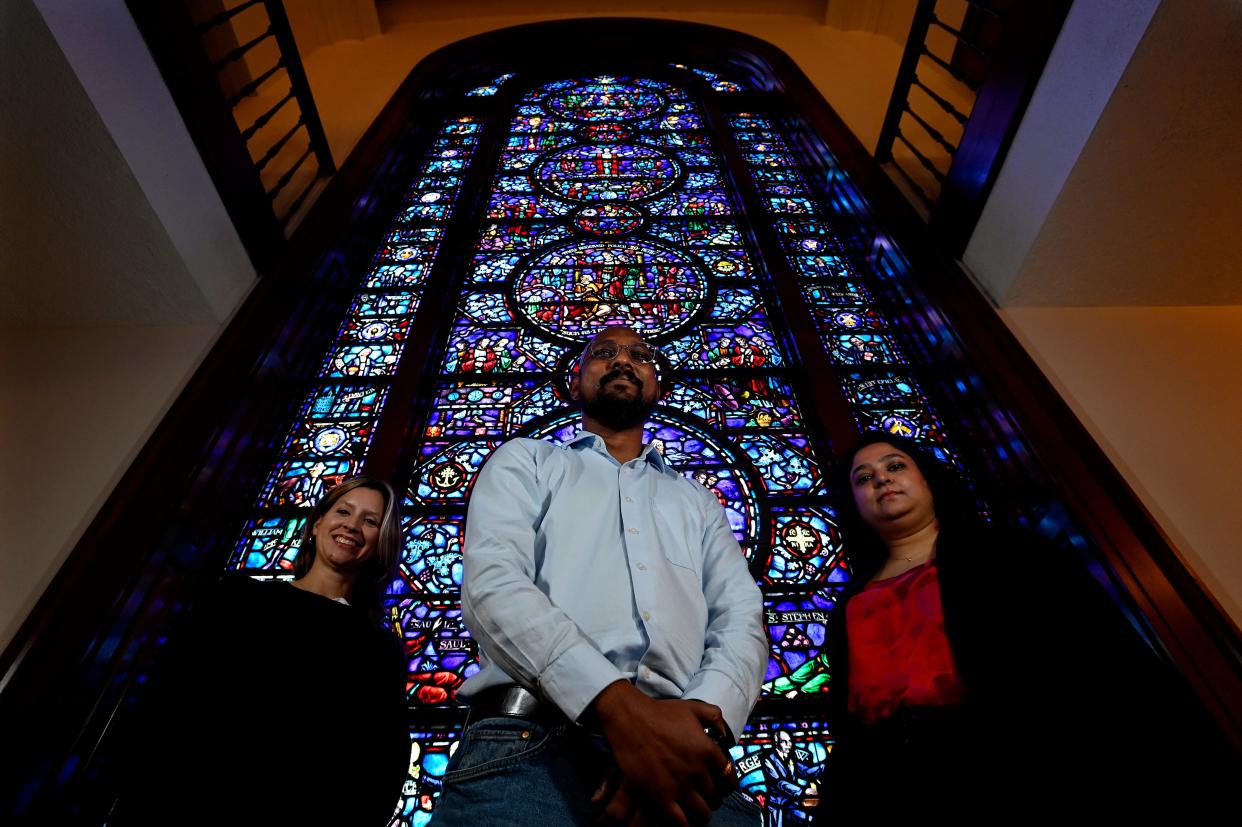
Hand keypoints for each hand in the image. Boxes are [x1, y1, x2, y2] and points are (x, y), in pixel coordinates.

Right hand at [589, 681, 734, 826]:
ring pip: (701, 812)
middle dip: (712, 799)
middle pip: (715, 796)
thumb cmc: (660, 712)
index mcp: (708, 751)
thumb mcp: (693, 708)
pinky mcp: (661, 797)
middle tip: (705, 798)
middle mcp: (698, 771)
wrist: (630, 719)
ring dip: (701, 814)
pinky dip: (685, 824)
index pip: (728, 777)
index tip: (722, 787)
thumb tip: (725, 734)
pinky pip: (680, 821)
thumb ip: (715, 717)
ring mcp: (679, 786)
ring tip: (696, 812)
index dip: (727, 784)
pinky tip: (684, 821)